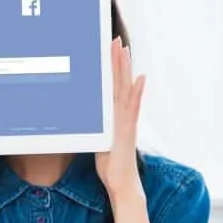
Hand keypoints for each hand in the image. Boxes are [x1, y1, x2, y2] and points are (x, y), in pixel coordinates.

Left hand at [96, 37, 145, 198]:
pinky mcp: (127, 129)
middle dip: (117, 61)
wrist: (122, 182)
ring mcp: (126, 120)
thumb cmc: (110, 164)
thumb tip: (82, 118)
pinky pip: (132, 107)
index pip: (111, 86)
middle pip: (119, 82)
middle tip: (116, 39)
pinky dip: (137, 92)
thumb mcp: (97, 140)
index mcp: (113, 115)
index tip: (107, 49)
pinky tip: (140, 78)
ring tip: (125, 50)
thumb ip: (94, 126)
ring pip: (125, 89)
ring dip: (125, 69)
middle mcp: (122, 115)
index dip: (110, 68)